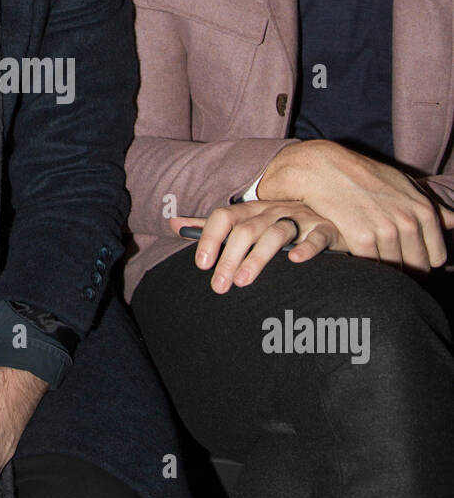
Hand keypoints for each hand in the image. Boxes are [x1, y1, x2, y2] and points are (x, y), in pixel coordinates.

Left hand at [170, 199, 341, 293]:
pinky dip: (306, 247)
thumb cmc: (275, 225)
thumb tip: (172, 224)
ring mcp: (299, 218)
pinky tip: (295, 260)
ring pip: (275, 234)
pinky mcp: (324, 229)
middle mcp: (272, 211)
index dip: (209, 237)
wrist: (324, 218)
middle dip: (230, 258)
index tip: (201, 264)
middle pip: (246, 230)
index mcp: (250, 210)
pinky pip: (316, 236)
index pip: (224, 216)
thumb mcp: (243, 223)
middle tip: (219, 286)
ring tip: (243, 281)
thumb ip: (210, 227)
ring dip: (257, 257)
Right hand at [258, 139, 453, 272]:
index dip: (422, 263)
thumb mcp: (404, 185)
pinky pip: (372, 266)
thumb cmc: (365, 176)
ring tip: (374, 270)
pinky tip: (359, 264)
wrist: (326, 169)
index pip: (435, 257)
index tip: (408, 263)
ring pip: (394, 270)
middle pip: (416, 267)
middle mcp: (408, 221)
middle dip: (406, 272)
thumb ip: (430, 207)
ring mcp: (386, 231)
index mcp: (423, 211)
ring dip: (385, 274)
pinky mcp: (362, 238)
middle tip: (390, 270)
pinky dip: (366, 269)